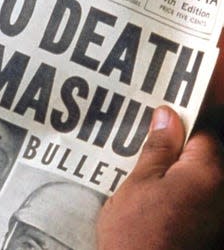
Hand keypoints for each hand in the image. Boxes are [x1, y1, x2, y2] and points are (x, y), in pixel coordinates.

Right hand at [96, 106, 223, 248]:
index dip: (179, 127)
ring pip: (204, 182)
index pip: (203, 133)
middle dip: (181, 154)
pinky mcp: (214, 234)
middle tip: (151, 159)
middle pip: (208, 158)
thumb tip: (167, 117)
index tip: (158, 125)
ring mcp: (222, 216)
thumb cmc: (137, 235)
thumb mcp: (138, 183)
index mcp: (208, 172)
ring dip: (181, 177)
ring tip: (152, 187)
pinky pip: (204, 203)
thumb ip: (157, 149)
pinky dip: (186, 199)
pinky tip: (162, 207)